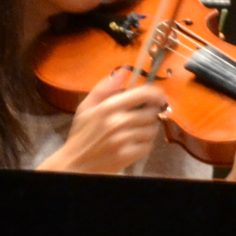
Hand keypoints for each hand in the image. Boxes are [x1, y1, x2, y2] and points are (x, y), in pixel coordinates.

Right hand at [40, 69, 167, 174]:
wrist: (75, 164)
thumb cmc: (81, 134)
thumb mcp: (86, 107)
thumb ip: (104, 88)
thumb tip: (122, 71)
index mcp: (108, 107)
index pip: (144, 94)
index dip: (156, 93)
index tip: (160, 96)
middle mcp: (117, 122)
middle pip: (151, 112)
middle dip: (150, 113)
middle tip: (143, 116)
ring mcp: (123, 140)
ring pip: (152, 129)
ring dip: (148, 129)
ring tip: (136, 130)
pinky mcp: (127, 156)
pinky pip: (148, 145)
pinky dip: (144, 144)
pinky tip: (134, 142)